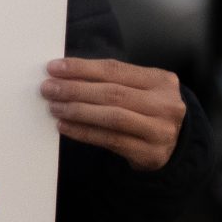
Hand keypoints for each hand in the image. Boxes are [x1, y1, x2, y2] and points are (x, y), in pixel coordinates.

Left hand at [41, 56, 184, 170]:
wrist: (173, 144)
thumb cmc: (146, 109)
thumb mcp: (138, 89)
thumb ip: (109, 80)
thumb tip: (64, 74)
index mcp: (161, 81)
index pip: (115, 70)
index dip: (82, 68)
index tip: (54, 68)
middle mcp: (165, 104)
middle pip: (113, 93)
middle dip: (75, 90)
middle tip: (48, 89)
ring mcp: (160, 130)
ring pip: (112, 117)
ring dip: (78, 111)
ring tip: (54, 107)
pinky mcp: (150, 153)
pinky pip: (110, 140)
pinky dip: (83, 132)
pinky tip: (64, 126)